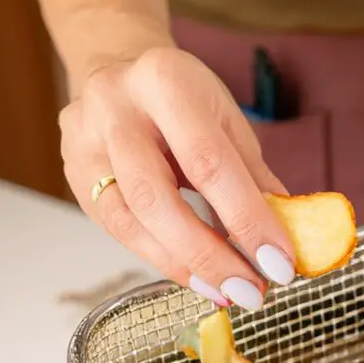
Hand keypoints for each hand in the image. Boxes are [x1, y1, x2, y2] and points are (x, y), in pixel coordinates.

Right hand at [60, 47, 295, 310]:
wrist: (118, 70)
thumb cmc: (183, 99)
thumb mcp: (226, 121)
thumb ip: (253, 176)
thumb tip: (289, 236)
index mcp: (164, 81)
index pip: (209, 162)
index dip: (248, 219)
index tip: (281, 263)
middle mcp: (115, 109)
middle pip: (157, 197)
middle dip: (210, 254)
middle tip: (251, 292)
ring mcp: (84, 143)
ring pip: (129, 221)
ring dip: (184, 266)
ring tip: (226, 292)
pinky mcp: (74, 176)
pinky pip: (116, 230)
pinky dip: (161, 258)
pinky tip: (195, 276)